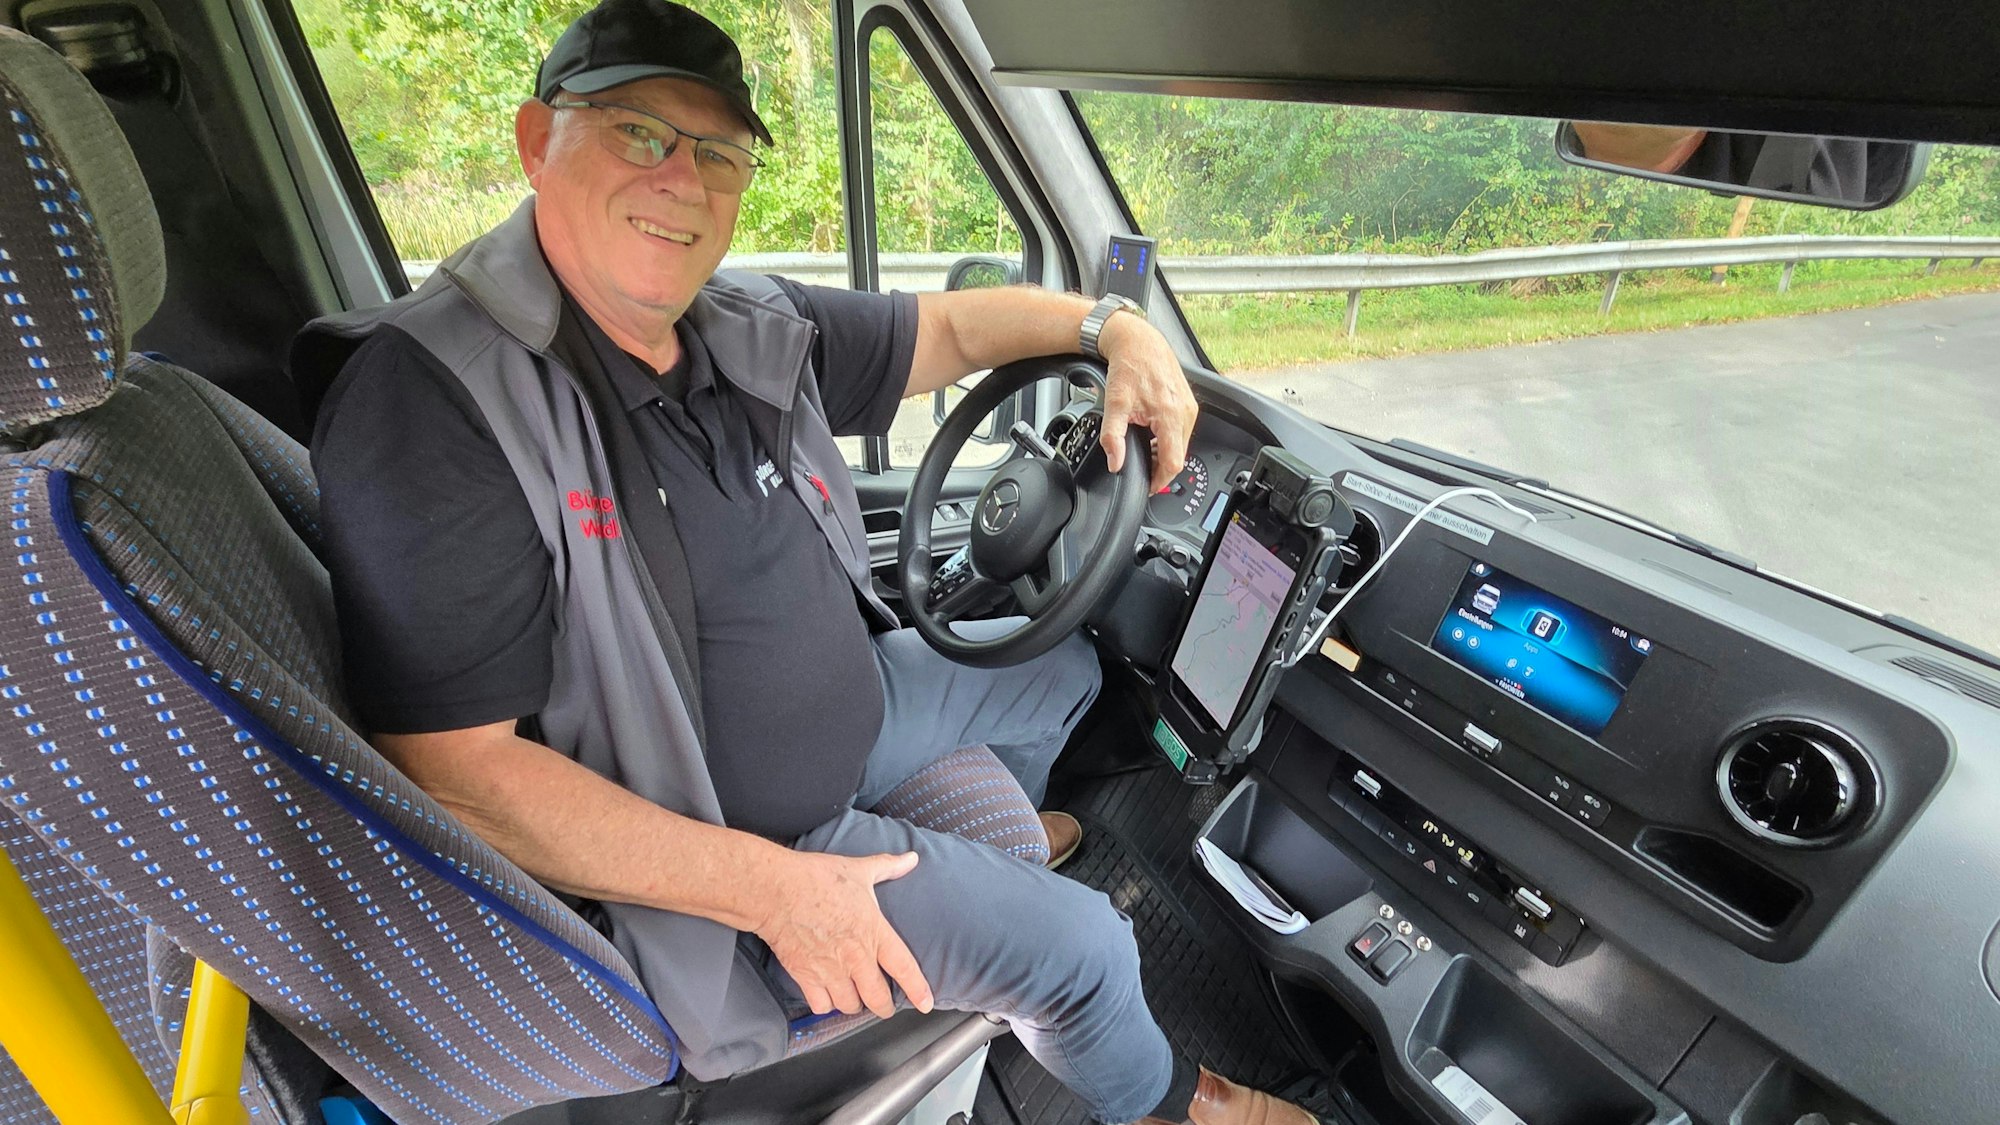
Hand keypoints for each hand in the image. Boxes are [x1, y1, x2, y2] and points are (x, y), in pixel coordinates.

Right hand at [752, 850, 934, 1019]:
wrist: (777, 891)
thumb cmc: (817, 879)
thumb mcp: (859, 870)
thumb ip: (888, 867)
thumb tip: (912, 858)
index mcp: (874, 933)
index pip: (904, 968)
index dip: (918, 990)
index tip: (926, 1003)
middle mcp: (855, 958)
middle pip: (877, 999)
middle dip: (883, 1006)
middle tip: (883, 1005)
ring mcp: (830, 970)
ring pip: (849, 1005)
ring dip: (854, 1004)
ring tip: (854, 997)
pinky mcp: (805, 976)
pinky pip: (821, 1005)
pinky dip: (825, 1005)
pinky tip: (827, 996)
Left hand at [1097, 311, 1197, 492]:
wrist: (1137, 340)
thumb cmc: (1129, 366)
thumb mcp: (1114, 403)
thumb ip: (1113, 436)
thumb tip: (1115, 462)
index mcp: (1170, 414)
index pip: (1173, 462)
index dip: (1160, 480)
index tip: (1148, 485)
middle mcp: (1185, 411)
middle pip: (1179, 455)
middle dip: (1161, 467)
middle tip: (1143, 471)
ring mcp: (1189, 406)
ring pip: (1182, 444)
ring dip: (1165, 453)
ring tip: (1146, 453)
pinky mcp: (1188, 402)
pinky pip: (1182, 430)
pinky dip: (1169, 439)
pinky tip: (1153, 436)